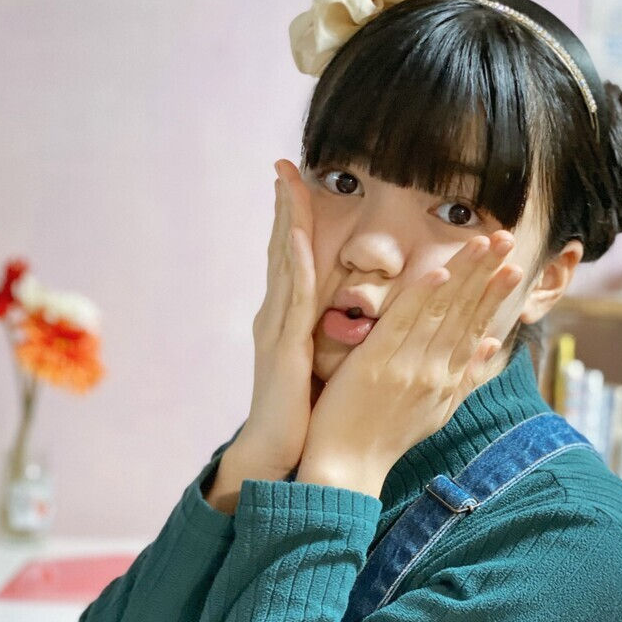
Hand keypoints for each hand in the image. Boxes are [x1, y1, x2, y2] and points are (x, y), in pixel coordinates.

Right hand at [232, 159, 320, 473]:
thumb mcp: (316, 368)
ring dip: (285, 221)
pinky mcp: (285, 348)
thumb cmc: (301, 417)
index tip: (298, 185)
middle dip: (283, 208)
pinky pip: (292, 299)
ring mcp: (276, 331)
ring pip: (283, 265)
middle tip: (284, 165)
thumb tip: (345, 320)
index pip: (291, 262)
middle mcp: (275, 318)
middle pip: (280, 251)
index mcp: (285, 323)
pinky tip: (294, 235)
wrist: (276, 455)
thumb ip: (323, 339)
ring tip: (286, 182)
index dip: (292, 222)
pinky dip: (292, 264)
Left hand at [297, 232, 522, 487]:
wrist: (347, 469)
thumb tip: (493, 345)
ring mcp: (407, 367)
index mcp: (447, 381)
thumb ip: (465, 377)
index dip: (495, 295)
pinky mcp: (376, 365)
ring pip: (441, 312)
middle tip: (509, 238)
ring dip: (464, 273)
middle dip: (488, 273)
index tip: (514, 265)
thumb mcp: (436, 412)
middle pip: (466, 313)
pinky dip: (421, 298)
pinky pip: (403, 324)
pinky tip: (438, 273)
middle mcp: (434, 372)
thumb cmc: (385, 439)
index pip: (476, 328)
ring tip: (485, 242)